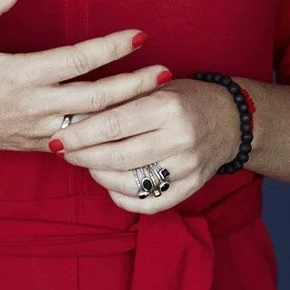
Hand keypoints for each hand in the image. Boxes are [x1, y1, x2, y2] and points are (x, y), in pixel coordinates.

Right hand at [0, 0, 168, 155]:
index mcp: (21, 75)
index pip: (78, 60)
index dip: (111, 47)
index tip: (140, 34)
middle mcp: (35, 105)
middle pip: (98, 97)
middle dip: (135, 84)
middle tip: (166, 70)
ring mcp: (38, 129)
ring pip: (93, 125)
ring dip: (127, 111)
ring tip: (157, 98)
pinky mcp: (37, 144)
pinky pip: (80, 142)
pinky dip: (106, 134)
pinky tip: (129, 124)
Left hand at [54, 77, 241, 211]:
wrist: (231, 119)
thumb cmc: (186, 98)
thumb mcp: (156, 87)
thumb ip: (123, 100)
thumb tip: (76, 115)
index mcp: (168, 107)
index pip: (114, 124)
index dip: (81, 133)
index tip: (59, 136)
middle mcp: (180, 139)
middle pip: (117, 156)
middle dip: (83, 156)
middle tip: (64, 152)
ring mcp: (187, 167)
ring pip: (130, 183)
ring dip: (100, 176)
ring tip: (87, 164)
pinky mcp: (191, 187)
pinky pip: (150, 203)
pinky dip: (124, 198)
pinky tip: (111, 186)